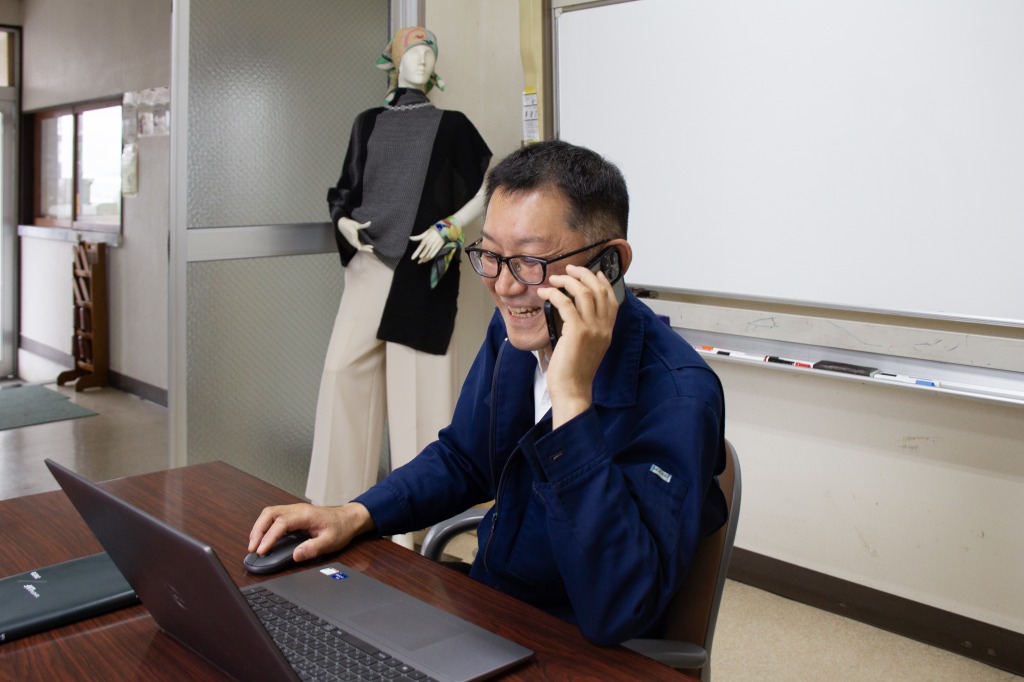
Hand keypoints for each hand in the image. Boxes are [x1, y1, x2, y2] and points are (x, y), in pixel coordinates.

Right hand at [248, 502, 374, 562]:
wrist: (348, 518)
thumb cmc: (341, 528)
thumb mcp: (331, 541)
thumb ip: (313, 548)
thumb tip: (295, 555)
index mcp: (305, 514)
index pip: (281, 523)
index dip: (269, 537)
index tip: (261, 550)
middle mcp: (297, 509)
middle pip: (270, 513)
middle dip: (257, 530)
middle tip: (252, 548)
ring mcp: (294, 510)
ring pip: (269, 513)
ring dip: (259, 527)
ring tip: (253, 544)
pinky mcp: (293, 514)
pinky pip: (274, 516)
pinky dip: (264, 526)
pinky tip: (262, 538)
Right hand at [337, 218, 373, 251]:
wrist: (341, 224)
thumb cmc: (349, 224)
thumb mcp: (356, 224)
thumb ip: (363, 225)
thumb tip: (370, 222)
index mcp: (353, 237)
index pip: (358, 245)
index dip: (364, 248)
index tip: (369, 249)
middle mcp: (352, 240)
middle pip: (359, 247)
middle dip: (365, 249)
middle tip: (372, 250)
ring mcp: (351, 241)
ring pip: (358, 247)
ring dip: (364, 248)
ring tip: (370, 248)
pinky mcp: (352, 241)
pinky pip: (357, 245)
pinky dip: (362, 246)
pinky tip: (366, 246)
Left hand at [409, 228, 444, 262]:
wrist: (443, 229)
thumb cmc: (433, 230)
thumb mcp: (425, 233)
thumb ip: (417, 237)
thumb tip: (410, 237)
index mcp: (425, 240)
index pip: (419, 248)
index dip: (415, 254)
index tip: (412, 258)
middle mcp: (429, 244)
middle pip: (424, 253)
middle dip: (420, 258)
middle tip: (418, 262)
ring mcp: (434, 247)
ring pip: (428, 255)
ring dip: (424, 259)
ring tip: (421, 262)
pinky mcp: (438, 248)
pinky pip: (433, 255)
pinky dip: (429, 258)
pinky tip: (426, 260)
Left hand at [537, 264, 619, 427]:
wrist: (573, 391)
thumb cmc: (574, 373)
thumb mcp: (588, 348)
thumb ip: (587, 330)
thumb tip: (571, 311)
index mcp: (607, 331)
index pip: (612, 298)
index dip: (602, 281)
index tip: (591, 272)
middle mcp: (603, 328)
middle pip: (599, 290)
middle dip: (584, 274)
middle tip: (570, 269)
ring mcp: (592, 329)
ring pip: (584, 292)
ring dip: (568, 280)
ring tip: (555, 279)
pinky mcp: (577, 332)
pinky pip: (566, 303)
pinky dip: (554, 293)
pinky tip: (546, 293)